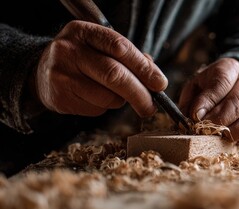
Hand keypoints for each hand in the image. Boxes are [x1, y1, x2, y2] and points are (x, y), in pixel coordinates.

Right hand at [35, 20, 166, 116]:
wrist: (42, 72)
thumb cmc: (83, 59)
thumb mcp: (101, 48)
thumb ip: (129, 57)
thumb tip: (156, 77)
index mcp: (83, 32)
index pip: (120, 47)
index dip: (144, 68)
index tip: (160, 84)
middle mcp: (69, 50)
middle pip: (114, 75)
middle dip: (139, 93)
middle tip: (151, 106)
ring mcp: (61, 74)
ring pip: (107, 96)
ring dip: (121, 101)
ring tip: (117, 96)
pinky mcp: (59, 98)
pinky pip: (96, 109)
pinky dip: (105, 108)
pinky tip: (96, 99)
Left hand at [179, 58, 238, 144]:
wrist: (233, 91)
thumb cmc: (208, 91)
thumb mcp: (195, 88)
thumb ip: (191, 102)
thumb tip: (194, 119)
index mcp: (230, 68)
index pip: (222, 81)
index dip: (209, 100)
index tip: (196, 115)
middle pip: (237, 101)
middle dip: (219, 119)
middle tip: (205, 130)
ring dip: (231, 131)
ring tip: (216, 136)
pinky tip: (228, 139)